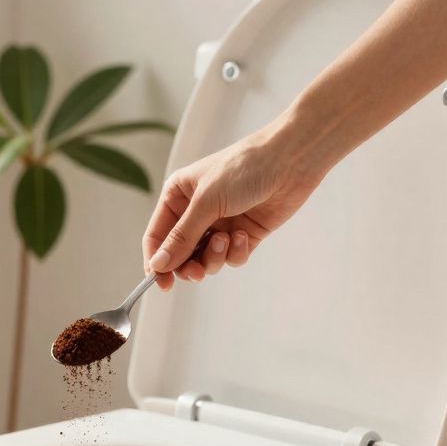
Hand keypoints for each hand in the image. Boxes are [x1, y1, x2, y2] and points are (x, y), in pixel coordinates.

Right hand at [143, 124, 325, 289]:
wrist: (290, 162)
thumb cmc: (244, 169)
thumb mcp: (206, 203)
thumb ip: (182, 237)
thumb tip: (157, 265)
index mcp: (178, 196)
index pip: (157, 235)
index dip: (156, 261)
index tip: (160, 283)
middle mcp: (196, 211)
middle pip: (180, 254)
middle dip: (189, 265)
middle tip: (197, 271)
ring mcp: (220, 224)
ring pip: (206, 259)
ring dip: (215, 257)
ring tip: (226, 240)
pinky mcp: (244, 234)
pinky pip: (231, 257)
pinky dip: (236, 252)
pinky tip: (244, 235)